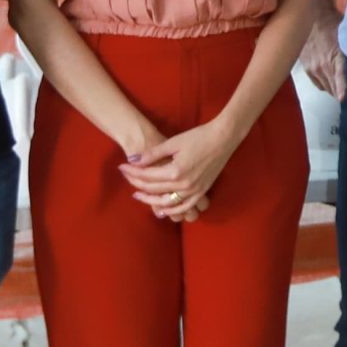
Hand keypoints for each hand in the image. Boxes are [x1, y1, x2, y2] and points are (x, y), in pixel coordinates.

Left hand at [122, 119, 237, 216]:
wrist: (224, 138)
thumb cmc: (199, 136)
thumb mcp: (173, 142)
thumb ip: (152, 154)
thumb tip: (133, 160)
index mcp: (175, 171)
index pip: (147, 176)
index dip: (132, 171)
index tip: (122, 166)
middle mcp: (184, 185)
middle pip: (153, 189)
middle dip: (136, 183)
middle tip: (126, 177)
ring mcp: (194, 191)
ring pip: (166, 203)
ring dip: (150, 201)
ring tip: (138, 195)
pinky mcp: (201, 192)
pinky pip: (184, 207)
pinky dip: (171, 210)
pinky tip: (161, 208)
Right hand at [300, 7, 345, 101]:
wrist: (313, 17)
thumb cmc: (334, 25)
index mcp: (337, 58)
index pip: (341, 81)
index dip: (346, 93)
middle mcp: (324, 66)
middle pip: (336, 90)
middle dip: (346, 94)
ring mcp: (315, 68)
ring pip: (328, 89)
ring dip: (336, 90)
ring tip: (346, 90)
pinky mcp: (307, 69)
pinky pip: (319, 85)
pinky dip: (327, 85)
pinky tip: (333, 81)